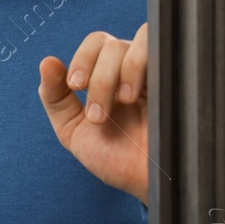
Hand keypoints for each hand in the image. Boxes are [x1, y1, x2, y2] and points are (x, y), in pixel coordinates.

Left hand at [37, 23, 149, 204]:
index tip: (76, 86)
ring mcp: (157, 73)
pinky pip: (163, 50)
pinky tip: (135, 97)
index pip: (97, 42)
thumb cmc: (115, 158)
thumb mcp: (73, 130)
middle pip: (112, 44)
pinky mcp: (178, 79)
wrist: (146, 182)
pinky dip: (141, 65)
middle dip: (99, 77)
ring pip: (138, 41)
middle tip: (98, 114)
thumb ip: (55, 97)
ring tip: (122, 104)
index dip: (83, 58)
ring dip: (120, 72)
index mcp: (109, 75)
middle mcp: (133, 69)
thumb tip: (46, 62)